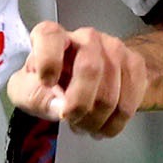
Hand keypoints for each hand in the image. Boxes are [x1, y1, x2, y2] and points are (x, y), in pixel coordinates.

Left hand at [7, 20, 152, 137]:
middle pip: (90, 69)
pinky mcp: (134, 64)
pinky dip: (114, 124)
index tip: (46, 83)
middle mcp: (85, 37)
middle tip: (70, 120)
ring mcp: (114, 48)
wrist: (85, 82)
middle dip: (79, 105)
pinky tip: (102, 126)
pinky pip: (129, 102)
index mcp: (53, 36)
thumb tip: (59, 107)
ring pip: (111, 92)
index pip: (50, 37)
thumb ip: (34, 98)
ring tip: (85, 125)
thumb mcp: (28, 92)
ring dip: (96, 120)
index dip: (49, 60)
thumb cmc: (50, 84)